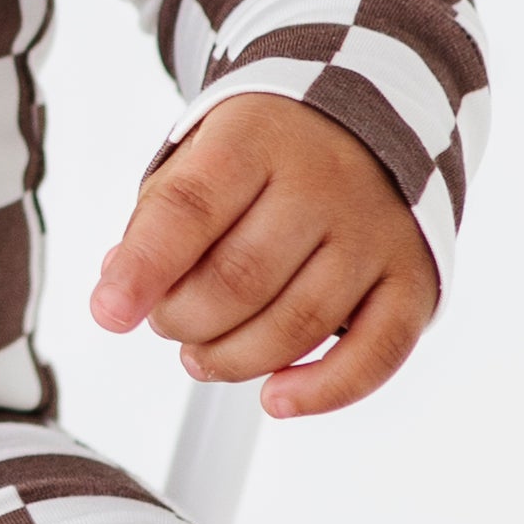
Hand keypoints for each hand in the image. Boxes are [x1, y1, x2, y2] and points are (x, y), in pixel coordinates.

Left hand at [86, 93, 437, 419]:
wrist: (367, 125)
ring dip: (234, 359)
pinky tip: (276, 399)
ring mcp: (374, 233)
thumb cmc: (265, 154)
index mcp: (257, 139)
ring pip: (298, 323)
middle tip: (167, 323)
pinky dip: (322, 390)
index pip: (190, 209)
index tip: (109, 313)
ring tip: (202, 357)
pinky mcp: (414, 280)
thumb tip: (119, 291)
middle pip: (240, 278)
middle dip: (183, 319)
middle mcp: (325, 182)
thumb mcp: (201, 157)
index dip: (143, 267)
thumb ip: (159, 221)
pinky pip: (374, 354)